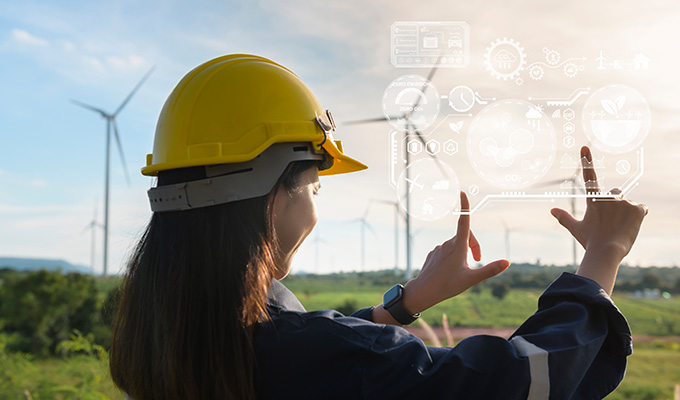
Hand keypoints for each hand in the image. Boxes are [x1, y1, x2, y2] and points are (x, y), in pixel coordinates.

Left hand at [402, 191, 510, 313]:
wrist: (423, 291)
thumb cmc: (447, 285)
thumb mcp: (472, 279)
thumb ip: (490, 269)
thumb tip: (507, 262)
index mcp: (458, 246)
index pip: (463, 221)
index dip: (464, 206)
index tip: (462, 192)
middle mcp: (447, 243)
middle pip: (466, 237)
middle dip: (474, 246)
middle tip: (478, 261)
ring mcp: (439, 248)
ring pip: (457, 245)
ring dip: (464, 253)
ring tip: (463, 270)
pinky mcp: (433, 254)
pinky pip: (447, 251)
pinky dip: (454, 257)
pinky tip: (450, 271)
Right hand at [549, 146, 647, 260]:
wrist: (607, 251)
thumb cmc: (590, 241)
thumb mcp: (576, 229)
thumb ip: (564, 217)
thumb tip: (551, 210)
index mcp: (593, 200)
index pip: (589, 177)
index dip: (587, 161)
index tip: (584, 147)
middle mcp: (608, 197)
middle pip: (615, 195)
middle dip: (615, 204)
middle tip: (611, 222)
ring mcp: (623, 202)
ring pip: (627, 203)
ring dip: (626, 212)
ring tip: (620, 228)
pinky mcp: (637, 208)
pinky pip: (641, 209)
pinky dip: (638, 217)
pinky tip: (630, 227)